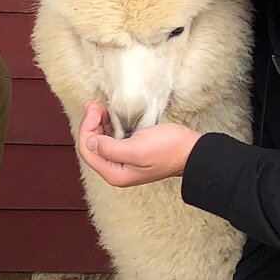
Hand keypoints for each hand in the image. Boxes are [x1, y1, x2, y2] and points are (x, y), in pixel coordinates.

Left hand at [77, 104, 198, 189]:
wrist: (192, 150)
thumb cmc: (168, 149)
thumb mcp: (137, 148)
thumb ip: (110, 149)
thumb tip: (91, 142)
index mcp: (114, 173)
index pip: (88, 151)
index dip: (87, 129)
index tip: (94, 111)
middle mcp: (115, 170)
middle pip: (92, 146)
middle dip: (90, 124)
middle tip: (94, 105)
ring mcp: (123, 161)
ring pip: (100, 141)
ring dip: (97, 123)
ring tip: (98, 107)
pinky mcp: (130, 152)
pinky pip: (111, 139)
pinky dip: (107, 126)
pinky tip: (108, 115)